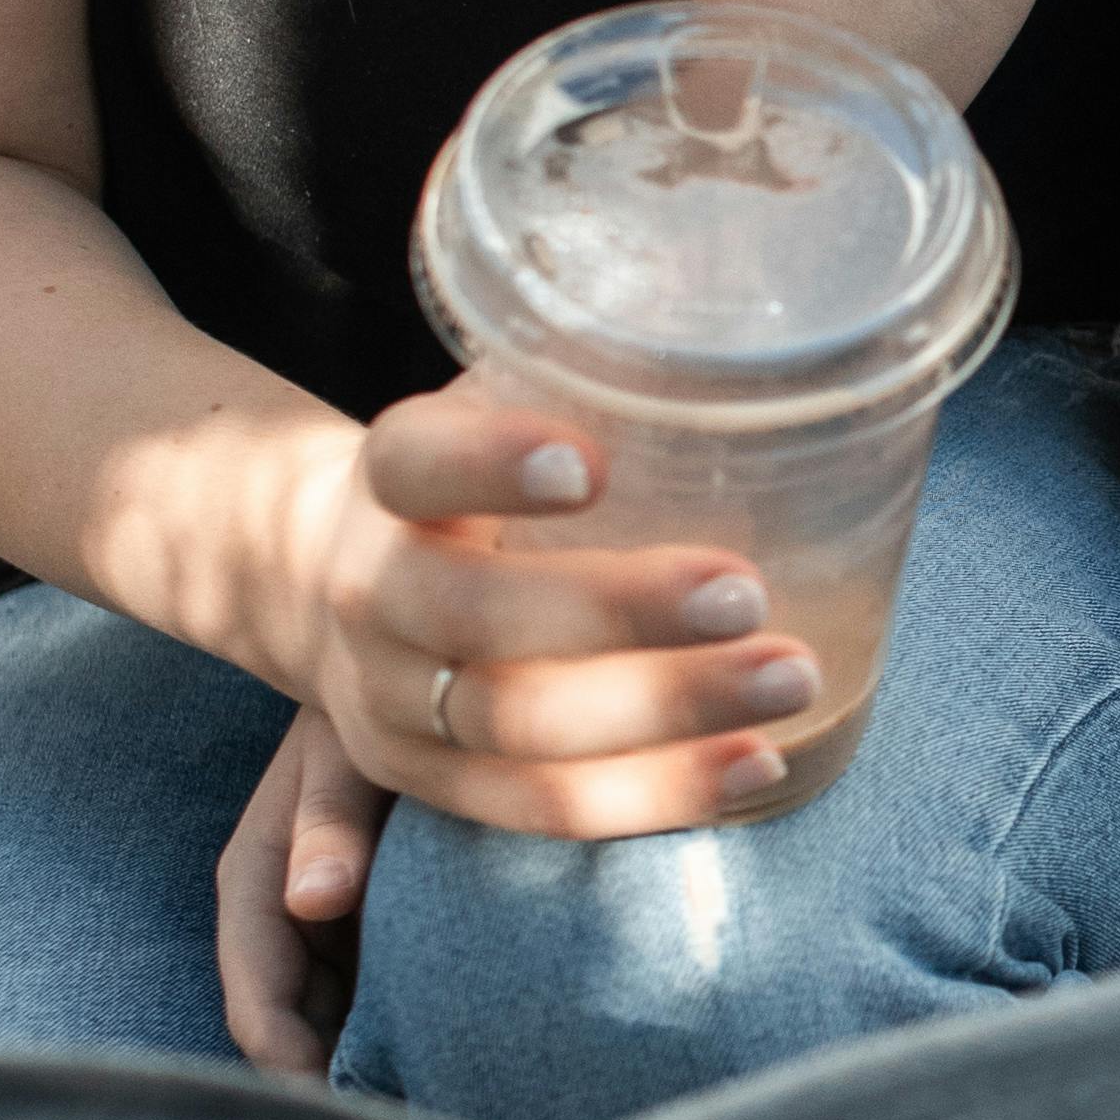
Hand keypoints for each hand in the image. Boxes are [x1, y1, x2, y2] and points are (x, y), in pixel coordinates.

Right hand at [215, 704, 383, 1078]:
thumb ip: (331, 819)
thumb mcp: (347, 754)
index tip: (345, 1110)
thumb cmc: (372, 710)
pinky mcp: (369, 925)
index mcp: (257, 879)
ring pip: (331, 1026)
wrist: (415, 676)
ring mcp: (326, 924)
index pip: (256, 1004)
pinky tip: (454, 1068)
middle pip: (292, 1033)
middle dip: (332, 1089)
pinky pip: (371, 999)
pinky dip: (397, 1035)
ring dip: (366, 1071)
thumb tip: (312, 900)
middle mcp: (282, 912)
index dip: (292, 1069)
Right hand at [266, 381, 831, 830]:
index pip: (417, 466)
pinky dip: (655, 795)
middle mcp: (370, 595)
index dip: (491, 465)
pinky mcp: (429, 783)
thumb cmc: (473, 484)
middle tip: (746, 593)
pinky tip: (758, 764)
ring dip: (664, 711)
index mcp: (384, 483)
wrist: (331, 583)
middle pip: (478, 618)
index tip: (590, 463)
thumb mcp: (500, 409)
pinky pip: (542, 807)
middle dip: (620, 611)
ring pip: (520, 726)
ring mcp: (391, 704)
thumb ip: (590, 380)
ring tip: (789, 678)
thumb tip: (751, 312)